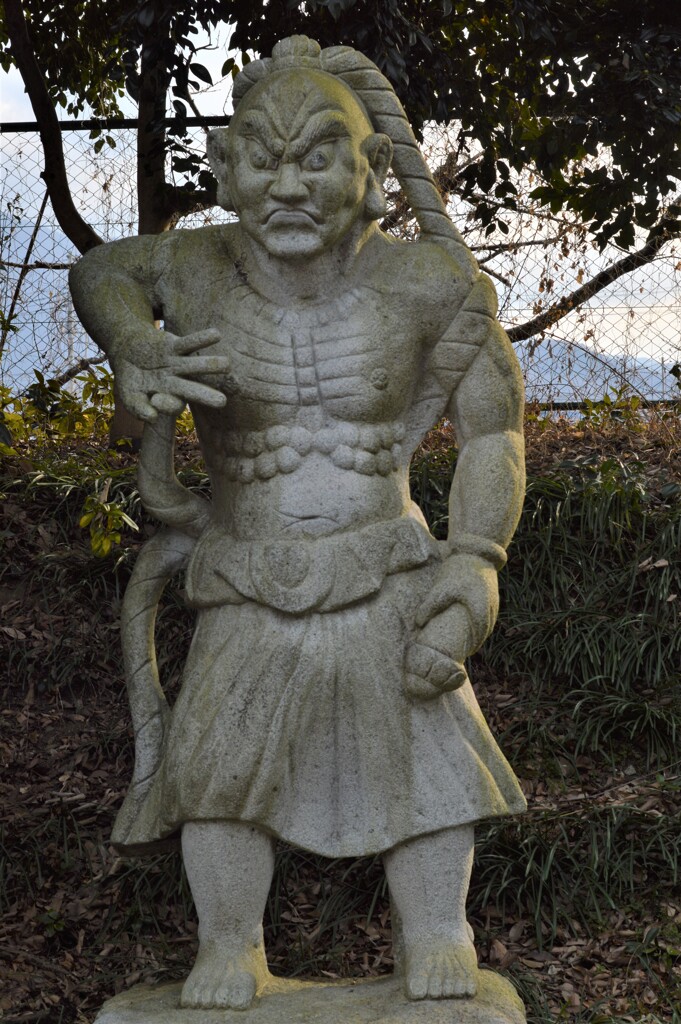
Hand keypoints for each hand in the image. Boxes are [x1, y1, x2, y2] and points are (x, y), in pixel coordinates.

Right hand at [115, 329, 235, 420]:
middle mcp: (177, 383)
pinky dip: (201, 338)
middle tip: (222, 401)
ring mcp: (178, 364)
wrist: (126, 350)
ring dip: (210, 365)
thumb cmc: (130, 379)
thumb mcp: (129, 396)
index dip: (167, 405)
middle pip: (192, 390)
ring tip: (226, 364)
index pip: (172, 405)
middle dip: (206, 395)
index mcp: (167, 398)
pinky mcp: (175, 346)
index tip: (156, 401)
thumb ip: (138, 408)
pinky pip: (189, 343)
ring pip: (195, 366)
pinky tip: (217, 334)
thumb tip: (152, 417)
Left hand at [403, 553, 499, 700]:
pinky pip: (487, 616)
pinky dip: (480, 625)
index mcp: (480, 607)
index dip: (472, 645)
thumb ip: (429, 606)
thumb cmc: (457, 570)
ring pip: (486, 625)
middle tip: (461, 653)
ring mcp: (494, 602)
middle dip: (474, 643)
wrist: (473, 552)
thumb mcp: (441, 588)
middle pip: (483, 632)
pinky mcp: (492, 596)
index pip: (478, 633)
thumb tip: (417, 625)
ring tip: (464, 644)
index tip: (463, 653)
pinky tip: (470, 628)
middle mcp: (490, 607)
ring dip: (477, 635)